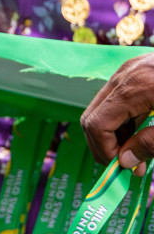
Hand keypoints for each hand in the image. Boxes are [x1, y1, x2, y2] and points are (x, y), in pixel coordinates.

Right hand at [82, 53, 153, 170]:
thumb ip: (151, 144)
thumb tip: (125, 162)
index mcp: (133, 89)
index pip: (97, 123)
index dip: (105, 150)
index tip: (123, 170)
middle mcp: (124, 75)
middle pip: (93, 114)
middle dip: (104, 144)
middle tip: (124, 166)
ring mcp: (129, 70)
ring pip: (103, 106)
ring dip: (112, 132)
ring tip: (135, 152)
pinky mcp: (137, 70)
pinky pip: (116, 97)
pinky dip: (121, 118)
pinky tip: (139, 133)